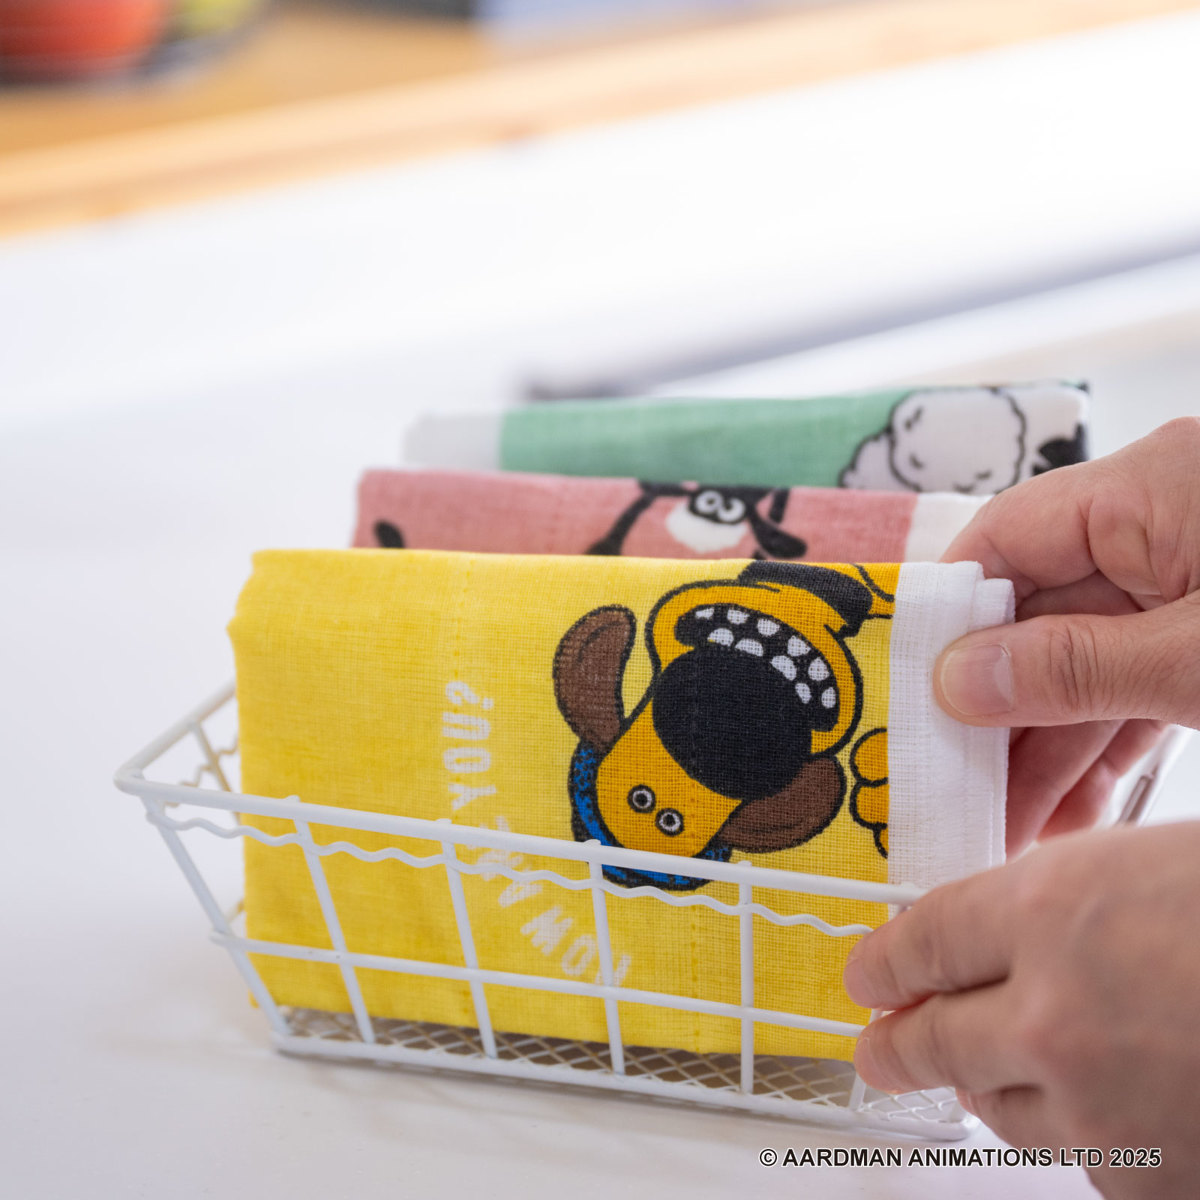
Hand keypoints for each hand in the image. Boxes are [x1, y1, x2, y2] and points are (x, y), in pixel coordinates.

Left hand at [845, 822, 1199, 1199]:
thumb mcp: (1185, 847)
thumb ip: (1094, 873)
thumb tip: (1039, 899)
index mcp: (1061, 906)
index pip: (927, 935)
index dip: (888, 953)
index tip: (867, 967)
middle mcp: (1060, 1015)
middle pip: (936, 1036)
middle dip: (896, 1039)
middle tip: (875, 1045)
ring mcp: (1107, 1116)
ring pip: (1001, 1107)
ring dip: (980, 1084)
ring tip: (965, 1072)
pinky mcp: (1158, 1189)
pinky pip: (1085, 1163)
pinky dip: (1075, 1133)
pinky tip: (1092, 1111)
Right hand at [936, 418, 1199, 850]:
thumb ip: (1077, 664)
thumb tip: (958, 679)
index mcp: (1151, 489)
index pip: (1004, 539)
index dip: (947, 617)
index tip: (906, 699)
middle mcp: (1160, 524)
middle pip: (1037, 614)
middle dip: (994, 710)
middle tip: (951, 795)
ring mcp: (1192, 583)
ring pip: (1085, 663)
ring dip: (1045, 747)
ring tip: (1004, 831)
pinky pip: (1140, 689)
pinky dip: (1106, 750)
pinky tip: (1071, 818)